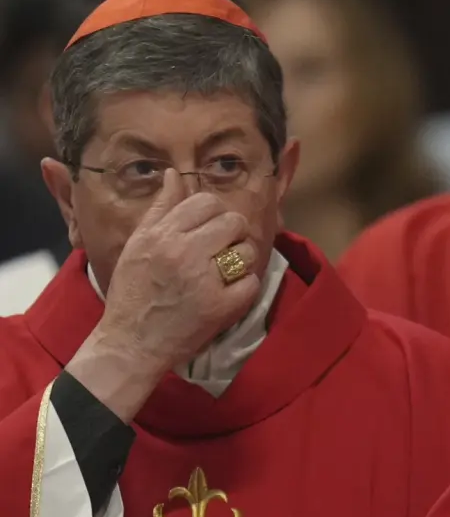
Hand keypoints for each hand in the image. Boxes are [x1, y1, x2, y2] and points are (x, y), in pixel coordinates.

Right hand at [67, 169, 262, 420]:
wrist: (130, 342)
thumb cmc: (133, 291)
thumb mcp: (138, 244)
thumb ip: (161, 209)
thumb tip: (174, 174)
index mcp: (161, 234)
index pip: (207, 202)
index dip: (215, 214)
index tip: (210, 230)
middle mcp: (183, 252)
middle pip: (233, 222)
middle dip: (233, 234)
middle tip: (222, 251)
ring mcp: (204, 280)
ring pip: (248, 251)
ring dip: (242, 261)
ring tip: (224, 272)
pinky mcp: (222, 307)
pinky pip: (251, 283)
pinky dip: (245, 288)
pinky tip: (228, 294)